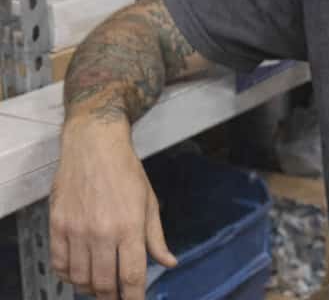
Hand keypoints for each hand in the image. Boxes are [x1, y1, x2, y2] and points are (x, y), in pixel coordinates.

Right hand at [49, 118, 176, 299]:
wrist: (94, 146)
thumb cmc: (126, 171)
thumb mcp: (149, 201)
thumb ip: (156, 237)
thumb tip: (169, 263)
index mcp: (129, 226)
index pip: (132, 276)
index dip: (134, 298)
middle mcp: (102, 232)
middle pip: (104, 284)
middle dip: (112, 298)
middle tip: (116, 298)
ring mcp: (77, 231)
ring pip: (81, 279)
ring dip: (91, 288)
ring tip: (100, 284)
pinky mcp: (58, 226)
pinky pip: (60, 265)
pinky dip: (69, 275)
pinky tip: (79, 272)